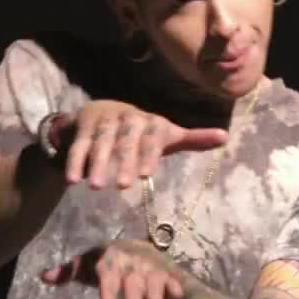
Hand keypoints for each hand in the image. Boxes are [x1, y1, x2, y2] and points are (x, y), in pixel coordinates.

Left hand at [39, 238, 185, 298]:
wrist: (135, 250)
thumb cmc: (106, 264)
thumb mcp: (86, 266)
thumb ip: (68, 272)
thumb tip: (42, 276)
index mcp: (110, 260)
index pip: (107, 275)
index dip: (108, 293)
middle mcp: (130, 262)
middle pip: (132, 278)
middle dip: (133, 295)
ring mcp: (149, 266)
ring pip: (153, 277)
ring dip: (154, 292)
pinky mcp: (165, 271)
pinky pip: (171, 277)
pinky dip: (174, 285)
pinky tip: (177, 294)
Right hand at [54, 101, 229, 189]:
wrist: (103, 112)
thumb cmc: (142, 131)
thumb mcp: (166, 134)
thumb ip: (192, 138)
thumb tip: (225, 137)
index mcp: (150, 121)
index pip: (152, 136)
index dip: (149, 153)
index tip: (146, 175)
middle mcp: (127, 117)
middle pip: (126, 139)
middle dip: (124, 161)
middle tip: (124, 186)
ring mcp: (103, 120)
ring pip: (100, 141)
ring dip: (97, 162)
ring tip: (96, 187)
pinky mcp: (83, 125)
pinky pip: (78, 144)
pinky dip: (75, 161)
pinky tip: (73, 181)